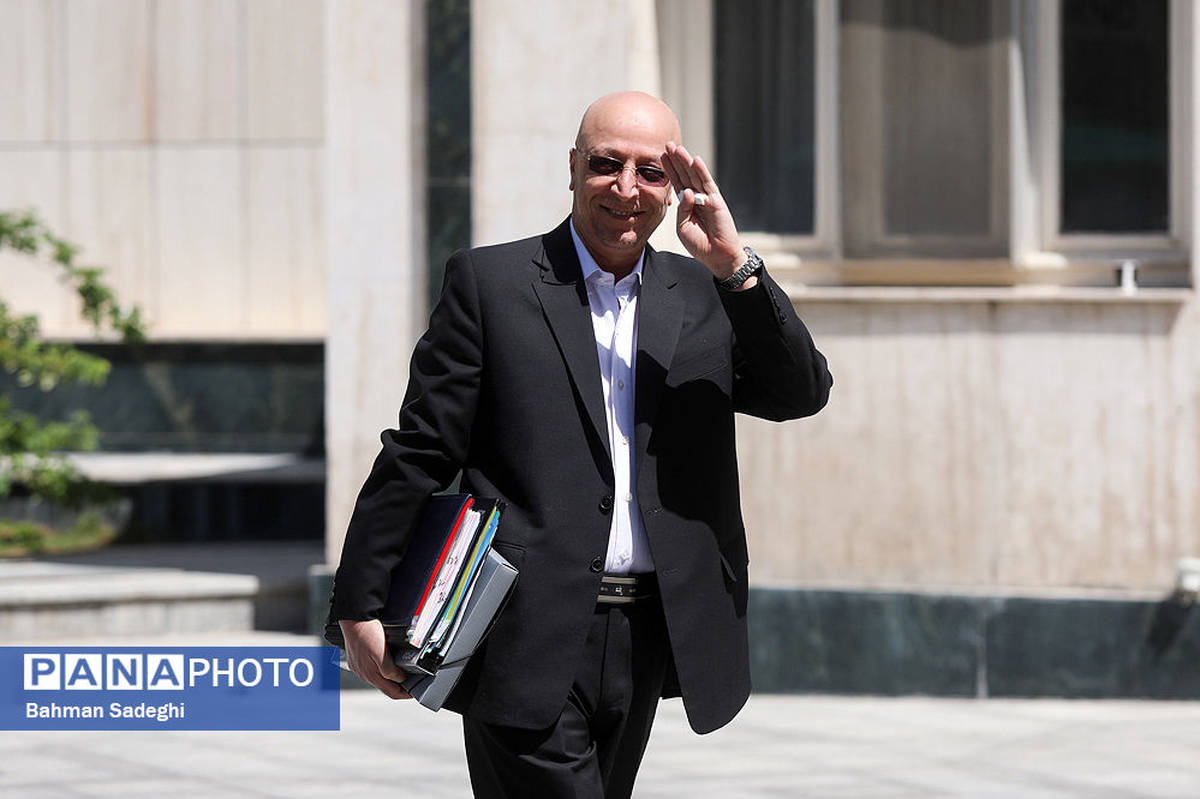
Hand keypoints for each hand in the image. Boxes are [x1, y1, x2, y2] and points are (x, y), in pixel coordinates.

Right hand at [339, 618, 411, 699]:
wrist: (354, 618)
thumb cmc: (365, 633)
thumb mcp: (381, 655)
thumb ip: (391, 671)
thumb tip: (401, 679)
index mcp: (370, 675)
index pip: (391, 692)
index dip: (404, 694)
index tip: (414, 692)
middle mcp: (363, 673)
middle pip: (385, 686)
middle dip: (399, 686)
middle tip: (412, 681)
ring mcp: (360, 665)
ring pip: (379, 676)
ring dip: (391, 676)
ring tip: (403, 671)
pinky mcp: (358, 657)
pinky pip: (373, 667)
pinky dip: (383, 668)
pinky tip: (388, 660)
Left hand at [661, 141, 747, 279]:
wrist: (717, 256)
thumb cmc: (699, 244)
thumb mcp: (683, 228)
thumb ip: (682, 210)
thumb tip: (687, 192)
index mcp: (687, 204)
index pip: (676, 183)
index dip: (669, 170)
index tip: (660, 156)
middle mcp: (697, 198)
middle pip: (684, 175)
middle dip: (675, 160)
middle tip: (666, 144)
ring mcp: (707, 198)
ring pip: (695, 175)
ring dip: (686, 161)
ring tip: (677, 147)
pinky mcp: (717, 201)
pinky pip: (708, 184)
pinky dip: (702, 172)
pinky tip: (695, 160)